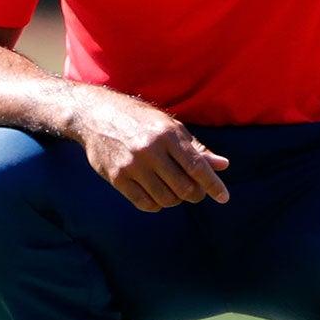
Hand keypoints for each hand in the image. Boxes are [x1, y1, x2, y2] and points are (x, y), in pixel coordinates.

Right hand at [70, 88, 230, 211]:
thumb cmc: (139, 119)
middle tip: (195, 193)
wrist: (95, 114)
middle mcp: (150, 150)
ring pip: (166, 199)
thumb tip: (223, 165)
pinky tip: (157, 196)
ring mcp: (132, 165)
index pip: (197, 166)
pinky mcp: (117, 177)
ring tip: (175, 191)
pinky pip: (145, 203)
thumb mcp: (169, 125)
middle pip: (184, 188)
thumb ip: (196, 148)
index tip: (223, 197)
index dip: (213, 185)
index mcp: (167, 134)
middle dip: (195, 194)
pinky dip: (156, 205)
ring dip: (175, 200)